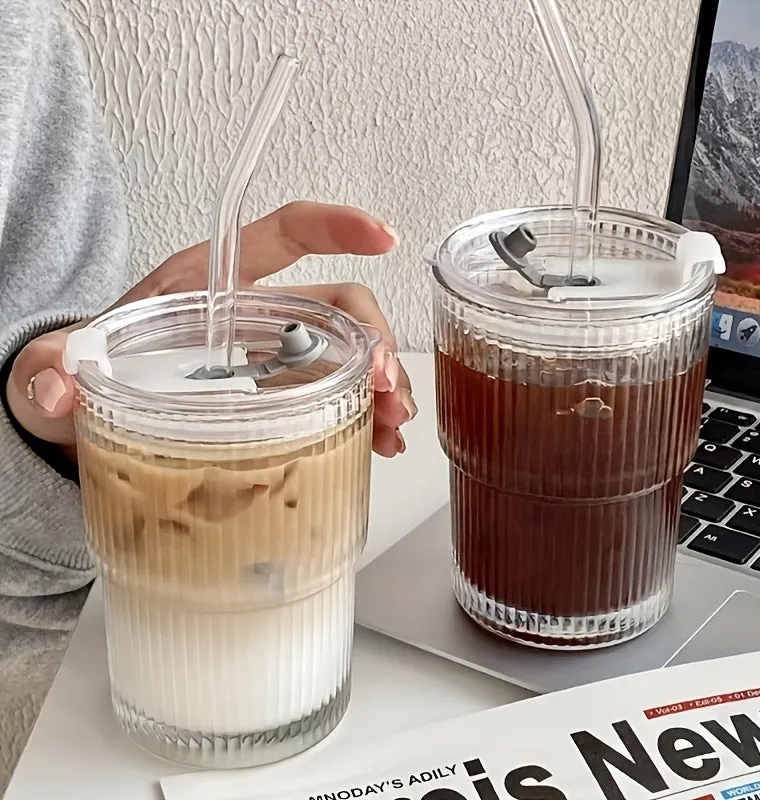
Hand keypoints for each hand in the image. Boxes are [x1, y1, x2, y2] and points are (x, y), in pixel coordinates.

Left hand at [6, 202, 414, 457]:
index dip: (335, 227)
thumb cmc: (87, 369)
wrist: (90, 408)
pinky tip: (378, 440)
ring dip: (381, 384)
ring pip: (349, 353)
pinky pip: (338, 394)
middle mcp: (255, 314)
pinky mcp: (280, 394)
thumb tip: (57, 388)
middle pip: (339, 305)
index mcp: (213, 284)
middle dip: (375, 341)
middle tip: (386, 387)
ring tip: (394, 422)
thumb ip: (50, 370)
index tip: (382, 235)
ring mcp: (273, 355)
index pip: (285, 234)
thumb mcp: (61, 365)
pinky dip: (365, 413)